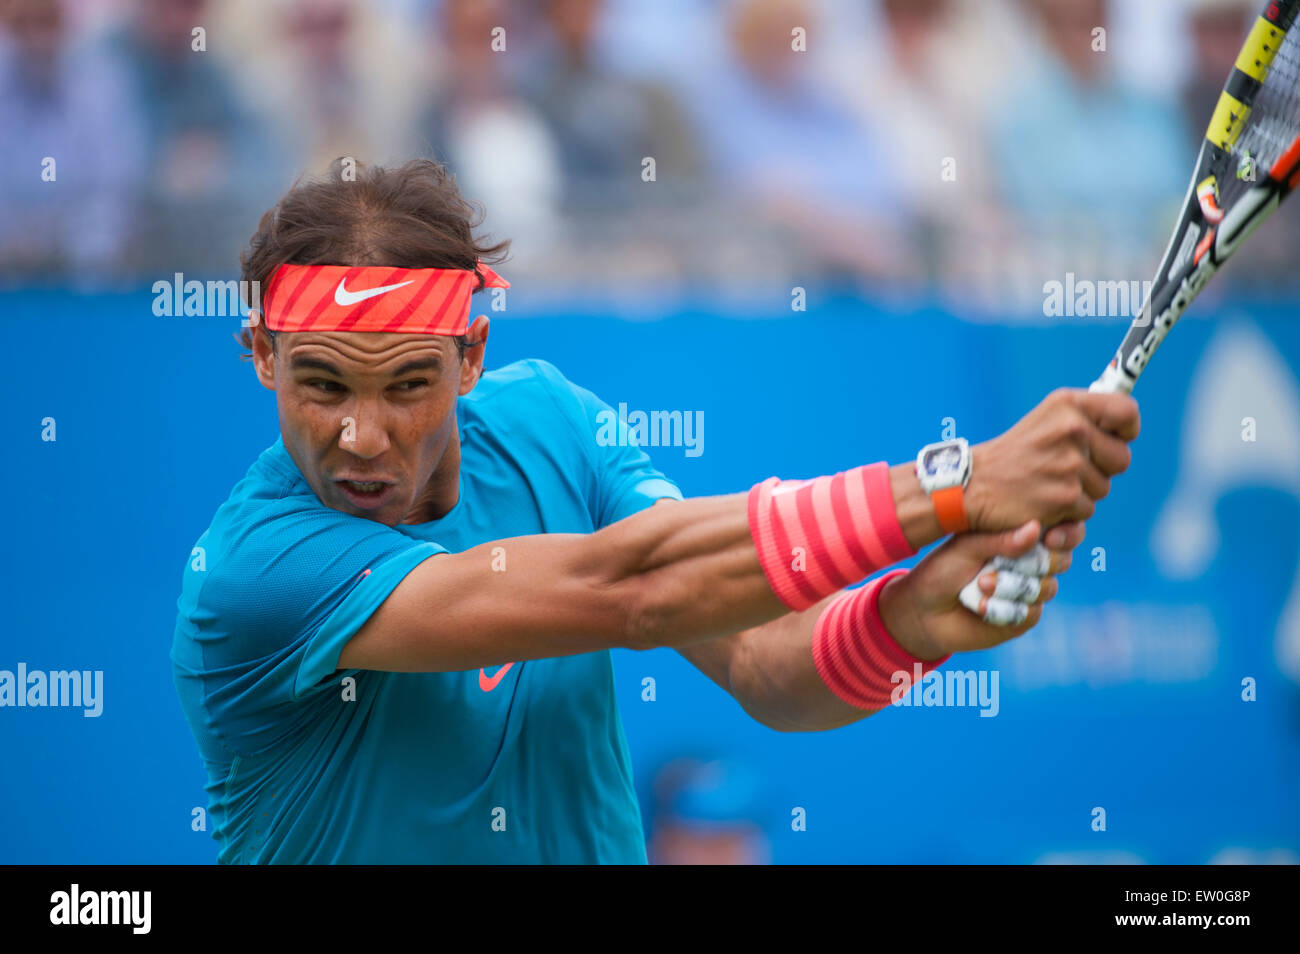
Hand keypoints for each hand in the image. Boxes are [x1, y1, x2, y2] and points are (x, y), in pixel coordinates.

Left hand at [878, 519, 1084, 659]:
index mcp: (1018, 537)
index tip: (1051, 538)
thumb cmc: (942, 570)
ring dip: (1012, 587)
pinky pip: (1030, 613)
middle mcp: (1029, 563)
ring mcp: (1029, 591)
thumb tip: (1036, 528)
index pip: (1059, 532)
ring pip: (1046, 588)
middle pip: (1060, 560)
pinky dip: (1003, 610)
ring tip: (980, 585)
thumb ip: (1000, 540)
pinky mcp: (1022, 618)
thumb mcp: (967, 548)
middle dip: (1034, 563)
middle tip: (997, 564)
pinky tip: (980, 608)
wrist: (924, 610)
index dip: (1065, 535)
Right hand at [965, 388, 1138, 531]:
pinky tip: (1043, 500)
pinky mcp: (1066, 496)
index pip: (1126, 412)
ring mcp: (1070, 464)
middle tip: (1068, 468)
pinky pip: (1087, 509)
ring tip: (1048, 483)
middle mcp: (1072, 429)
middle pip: (1122, 458)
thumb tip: (1128, 423)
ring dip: (1082, 492)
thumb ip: (1084, 419)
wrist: (974, 484)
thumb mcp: (1045, 420)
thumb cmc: (1013, 454)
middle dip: (1101, 468)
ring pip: (1104, 487)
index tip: (1115, 438)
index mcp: (1068, 405)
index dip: (1127, 429)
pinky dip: (1068, 512)